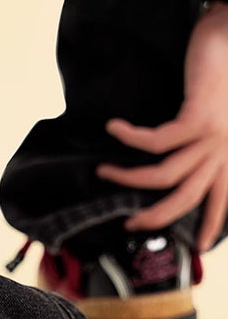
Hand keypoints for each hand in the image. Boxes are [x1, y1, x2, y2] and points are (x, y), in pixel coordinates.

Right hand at [97, 1, 227, 251]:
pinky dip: (129, 137)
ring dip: (127, 176)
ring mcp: (212, 135)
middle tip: (129, 224)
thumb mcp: (216, 114)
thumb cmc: (221, 71)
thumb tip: (175, 163)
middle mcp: (223, 150)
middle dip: (155, 216)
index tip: (198, 247)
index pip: (221, 198)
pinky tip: (113, 127)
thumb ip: (201, 142)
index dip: (209, 224)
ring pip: (163, 175)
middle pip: (186, 198)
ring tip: (102, 172)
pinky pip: (154, 141)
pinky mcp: (198, 117)